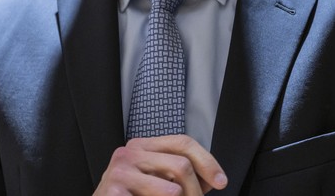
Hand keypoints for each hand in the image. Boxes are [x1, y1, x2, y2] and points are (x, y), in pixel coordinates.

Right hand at [94, 134, 227, 194]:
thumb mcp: (156, 182)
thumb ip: (180, 176)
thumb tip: (212, 178)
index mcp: (143, 146)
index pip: (183, 143)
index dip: (207, 162)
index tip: (222, 182)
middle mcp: (130, 152)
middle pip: (181, 165)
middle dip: (196, 192)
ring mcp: (120, 172)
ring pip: (173, 190)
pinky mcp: (113, 192)